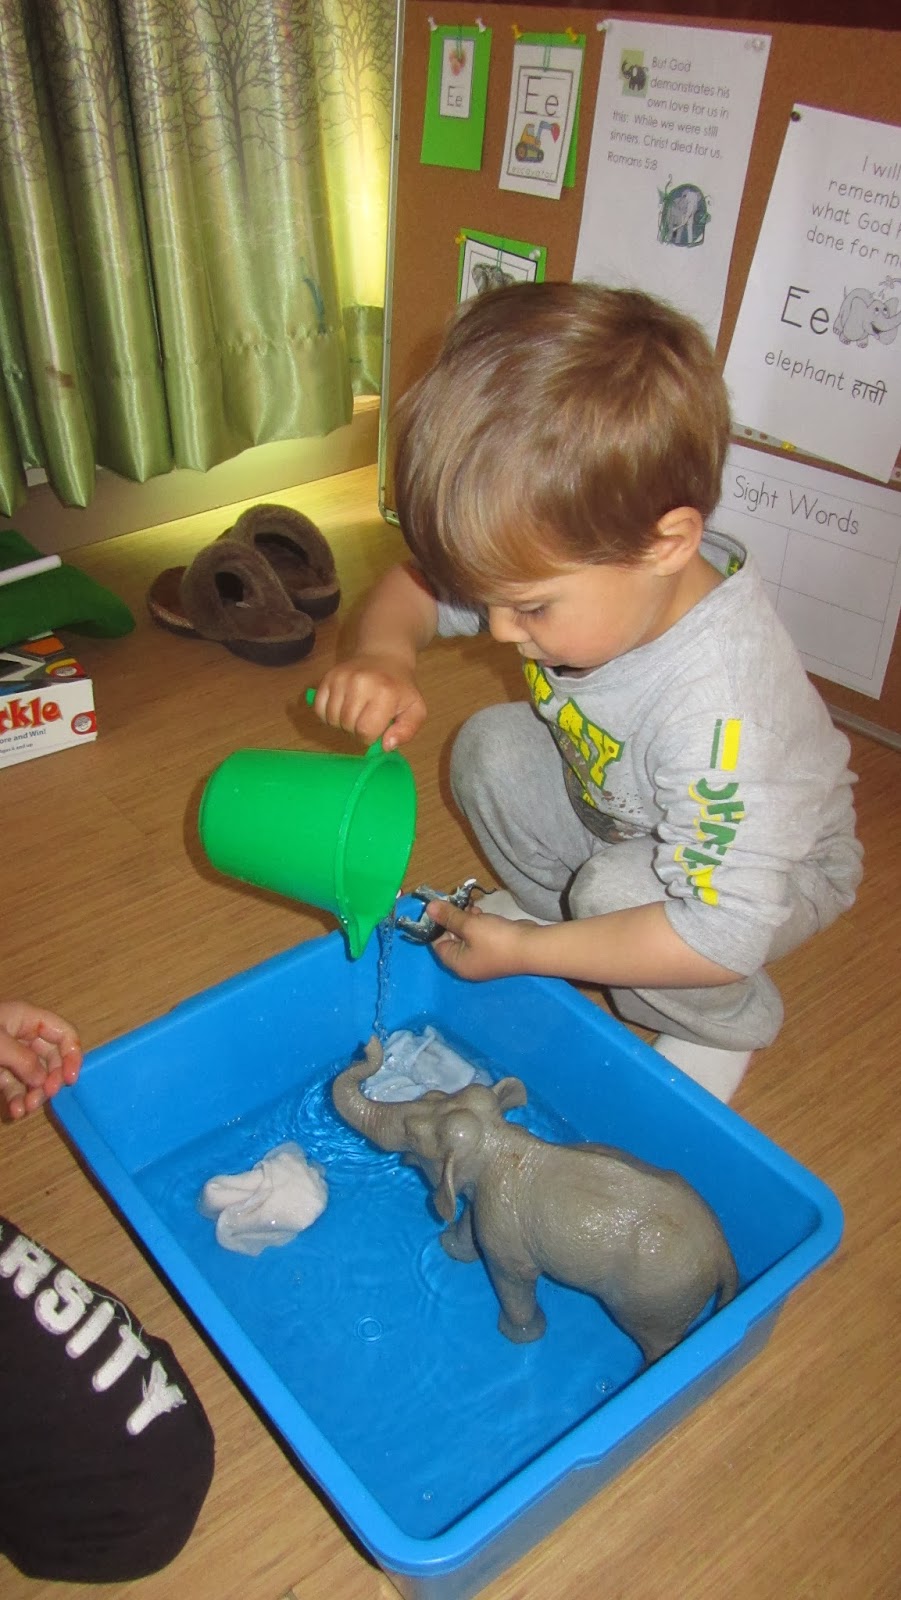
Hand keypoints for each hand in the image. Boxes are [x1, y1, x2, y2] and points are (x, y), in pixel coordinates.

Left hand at [0, 1000, 82, 1121]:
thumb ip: (23, 1060)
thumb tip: (42, 1080)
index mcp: (28, 1019)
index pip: (63, 1034)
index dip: (72, 1055)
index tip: (70, 1080)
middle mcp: (22, 1036)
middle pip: (51, 1059)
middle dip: (50, 1080)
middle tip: (45, 1097)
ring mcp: (10, 1055)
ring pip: (32, 1077)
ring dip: (33, 1095)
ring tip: (25, 1109)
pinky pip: (13, 1086)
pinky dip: (17, 1100)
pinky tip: (15, 1112)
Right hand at [311, 655, 426, 748]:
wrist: (384, 658)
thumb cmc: (400, 688)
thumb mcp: (415, 710)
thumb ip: (406, 731)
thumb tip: (386, 746)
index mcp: (385, 693)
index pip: (365, 730)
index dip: (370, 737)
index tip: (376, 728)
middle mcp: (360, 683)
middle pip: (347, 725)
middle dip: (356, 730)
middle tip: (366, 719)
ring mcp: (342, 678)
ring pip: (332, 719)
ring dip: (342, 723)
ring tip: (355, 713)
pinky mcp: (329, 677)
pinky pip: (319, 708)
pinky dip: (328, 714)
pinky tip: (342, 708)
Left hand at [426, 900, 538, 981]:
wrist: (532, 947)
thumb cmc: (496, 939)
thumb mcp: (469, 925)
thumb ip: (448, 916)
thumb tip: (428, 908)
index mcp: (457, 964)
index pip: (437, 945)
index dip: (435, 926)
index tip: (438, 908)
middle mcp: (468, 964)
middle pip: (451, 940)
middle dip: (452, 920)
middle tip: (454, 902)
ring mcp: (483, 958)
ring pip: (466, 936)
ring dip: (465, 920)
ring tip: (469, 906)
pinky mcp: (495, 950)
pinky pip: (479, 936)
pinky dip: (477, 924)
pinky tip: (480, 912)